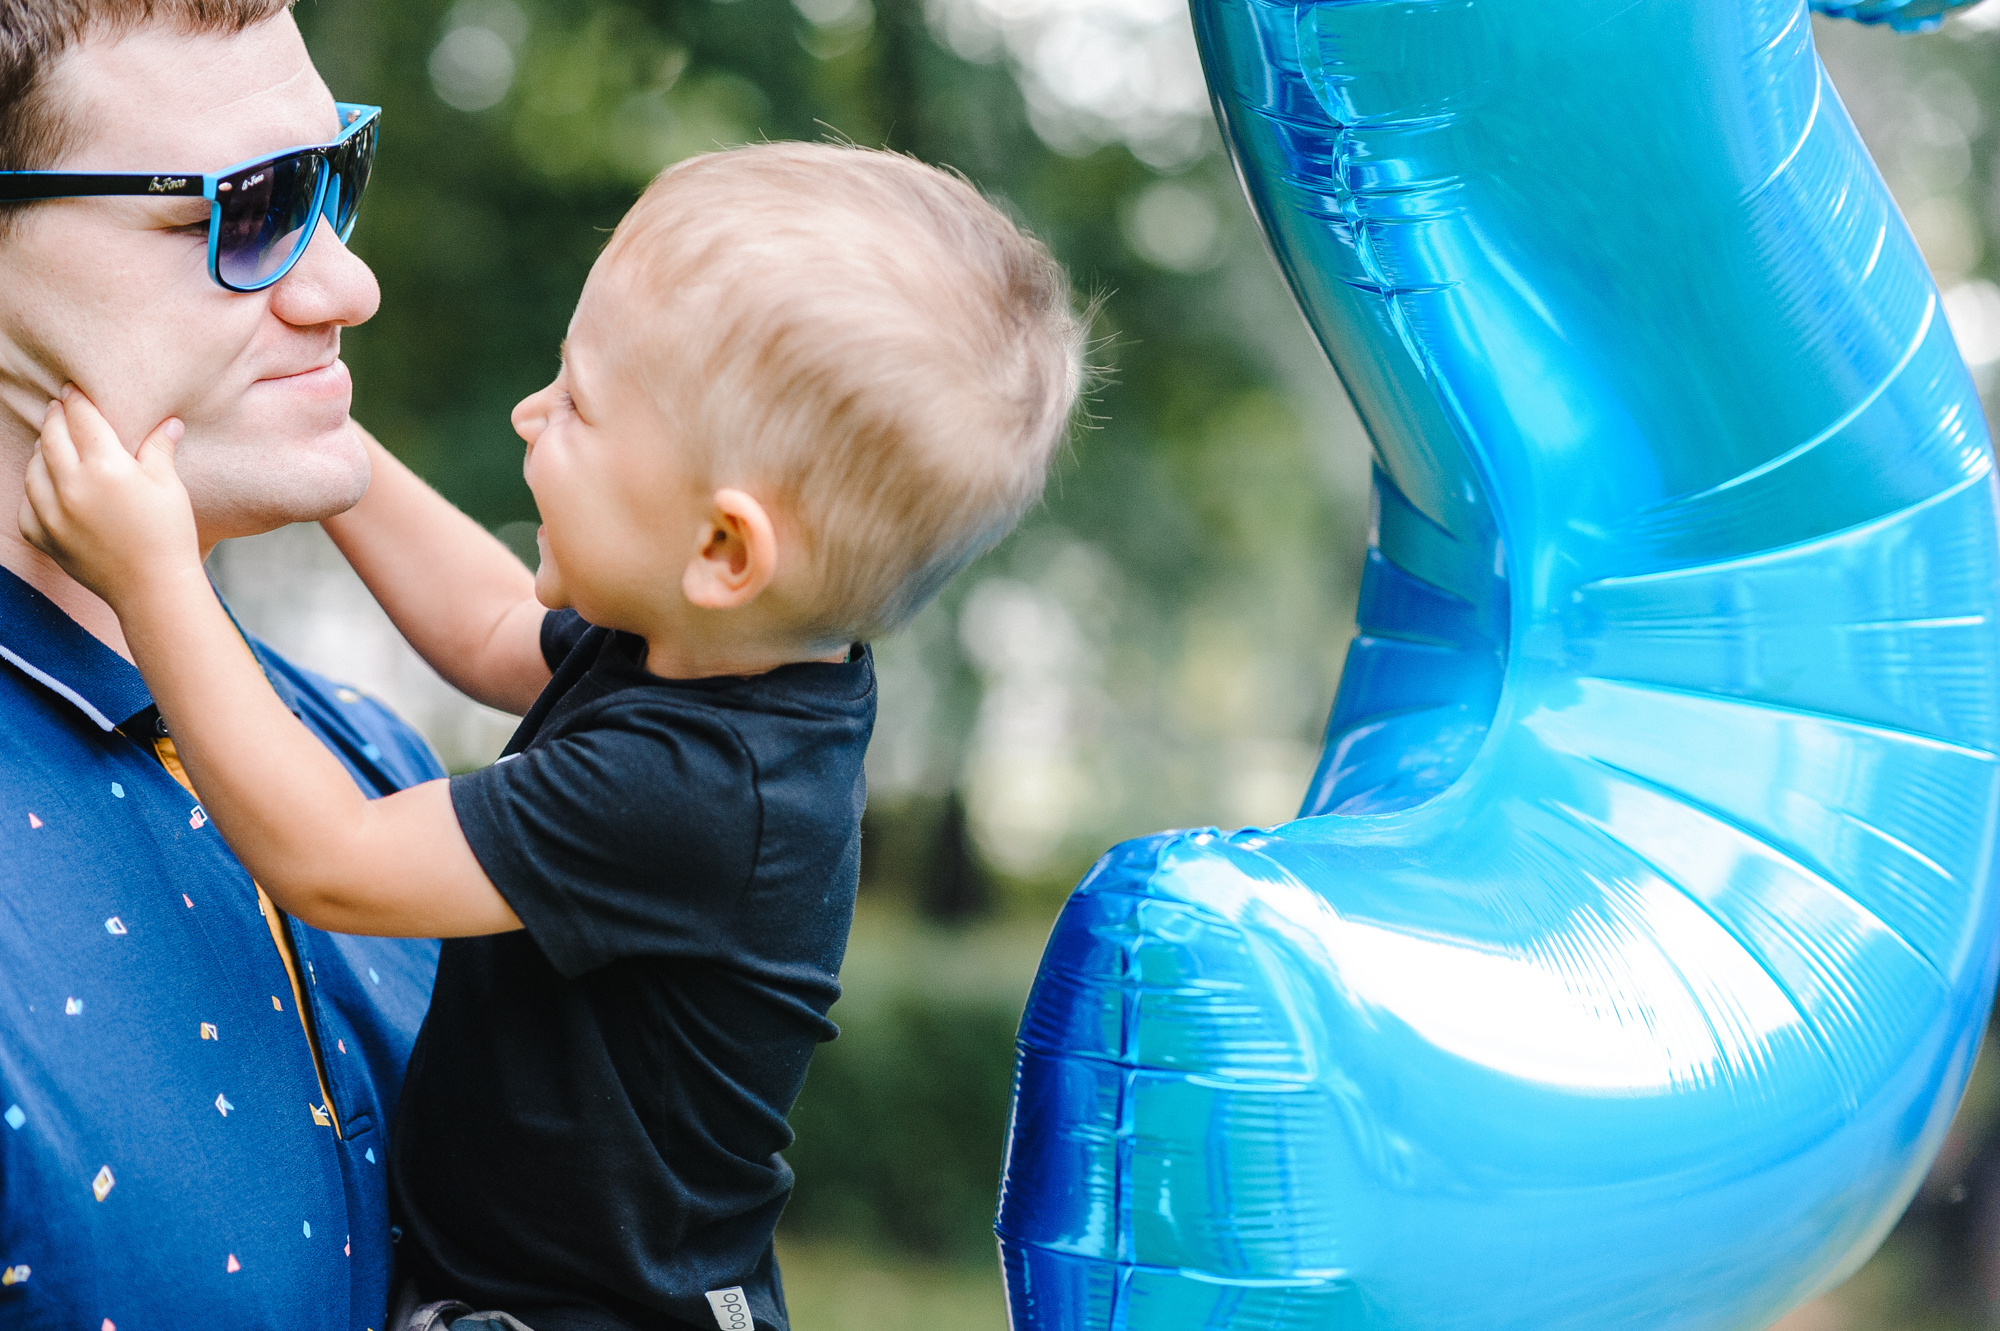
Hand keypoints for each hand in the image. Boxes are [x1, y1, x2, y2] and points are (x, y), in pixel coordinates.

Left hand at [18, 388, 198, 610]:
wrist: (153, 589)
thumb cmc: (169, 536)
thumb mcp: (169, 487)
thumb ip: (159, 449)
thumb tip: (168, 422)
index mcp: (106, 468)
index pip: (83, 420)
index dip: (77, 400)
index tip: (73, 389)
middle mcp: (72, 486)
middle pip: (52, 438)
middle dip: (55, 418)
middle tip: (58, 407)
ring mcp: (52, 513)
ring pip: (33, 468)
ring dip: (40, 451)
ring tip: (50, 443)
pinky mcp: (44, 537)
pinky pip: (27, 504)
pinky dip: (34, 491)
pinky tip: (45, 486)